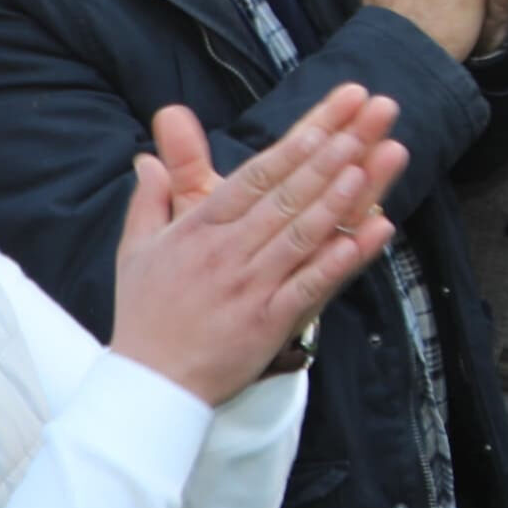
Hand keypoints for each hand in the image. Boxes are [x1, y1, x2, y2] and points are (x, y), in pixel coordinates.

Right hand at [112, 95, 400, 402]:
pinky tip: (370, 236)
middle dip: (325, 159)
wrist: (150, 383)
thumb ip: (149, 201)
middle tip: (362, 126)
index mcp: (198, 230)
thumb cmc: (145, 314)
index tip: (324, 124)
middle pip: (283, 198)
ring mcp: (250, 287)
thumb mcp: (136, 250)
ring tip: (367, 166)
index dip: (290, 150)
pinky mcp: (268, 322)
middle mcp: (227, 252)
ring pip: (300, 234)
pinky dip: (341, 260)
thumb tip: (146, 160)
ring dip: (336, 200)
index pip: (251, 180)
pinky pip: (311, 285)